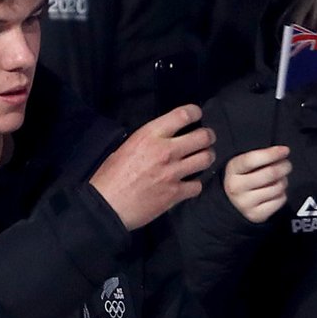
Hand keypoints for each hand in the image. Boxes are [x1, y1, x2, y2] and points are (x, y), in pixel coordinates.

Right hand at [88, 104, 215, 230]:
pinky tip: (189, 184)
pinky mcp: (176, 193)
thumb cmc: (110, 175)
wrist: (108, 205)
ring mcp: (173, 173)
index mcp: (150, 135)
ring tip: (202, 158)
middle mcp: (166, 151)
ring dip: (207, 157)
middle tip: (207, 139)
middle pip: (203, 137)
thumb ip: (146, 141)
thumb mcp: (125, 147)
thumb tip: (160, 140)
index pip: (183, 115)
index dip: (195, 112)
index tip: (197, 115)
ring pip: (206, 159)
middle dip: (208, 136)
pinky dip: (195, 184)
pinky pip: (198, 185)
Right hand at [222, 145, 291, 224]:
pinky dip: (282, 195)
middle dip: (284, 166)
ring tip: (279, 179)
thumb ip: (258, 157)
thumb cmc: (243, 177)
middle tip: (287, 165)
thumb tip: (281, 153)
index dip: (271, 154)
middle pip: (269, 174)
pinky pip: (280, 201)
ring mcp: (245, 203)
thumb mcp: (243, 164)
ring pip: (277, 187)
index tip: (285, 150)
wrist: (232, 203)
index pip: (252, 159)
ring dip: (283, 181)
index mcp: (232, 169)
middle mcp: (236, 187)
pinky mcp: (256, 215)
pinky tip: (276, 192)